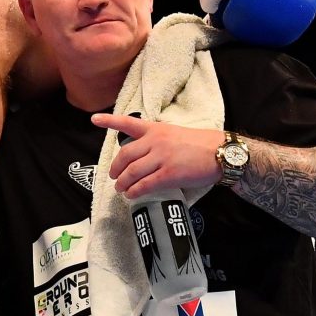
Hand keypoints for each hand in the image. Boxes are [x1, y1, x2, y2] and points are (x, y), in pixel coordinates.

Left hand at [91, 113, 223, 198]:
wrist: (221, 152)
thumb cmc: (201, 143)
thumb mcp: (174, 133)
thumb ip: (156, 140)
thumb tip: (142, 154)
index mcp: (156, 129)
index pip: (128, 123)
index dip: (109, 121)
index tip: (94, 119)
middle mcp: (155, 142)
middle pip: (125, 155)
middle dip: (115, 168)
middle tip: (113, 176)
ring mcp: (161, 158)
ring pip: (132, 172)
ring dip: (122, 183)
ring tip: (120, 189)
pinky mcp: (169, 174)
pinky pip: (145, 185)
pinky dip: (134, 191)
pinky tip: (131, 195)